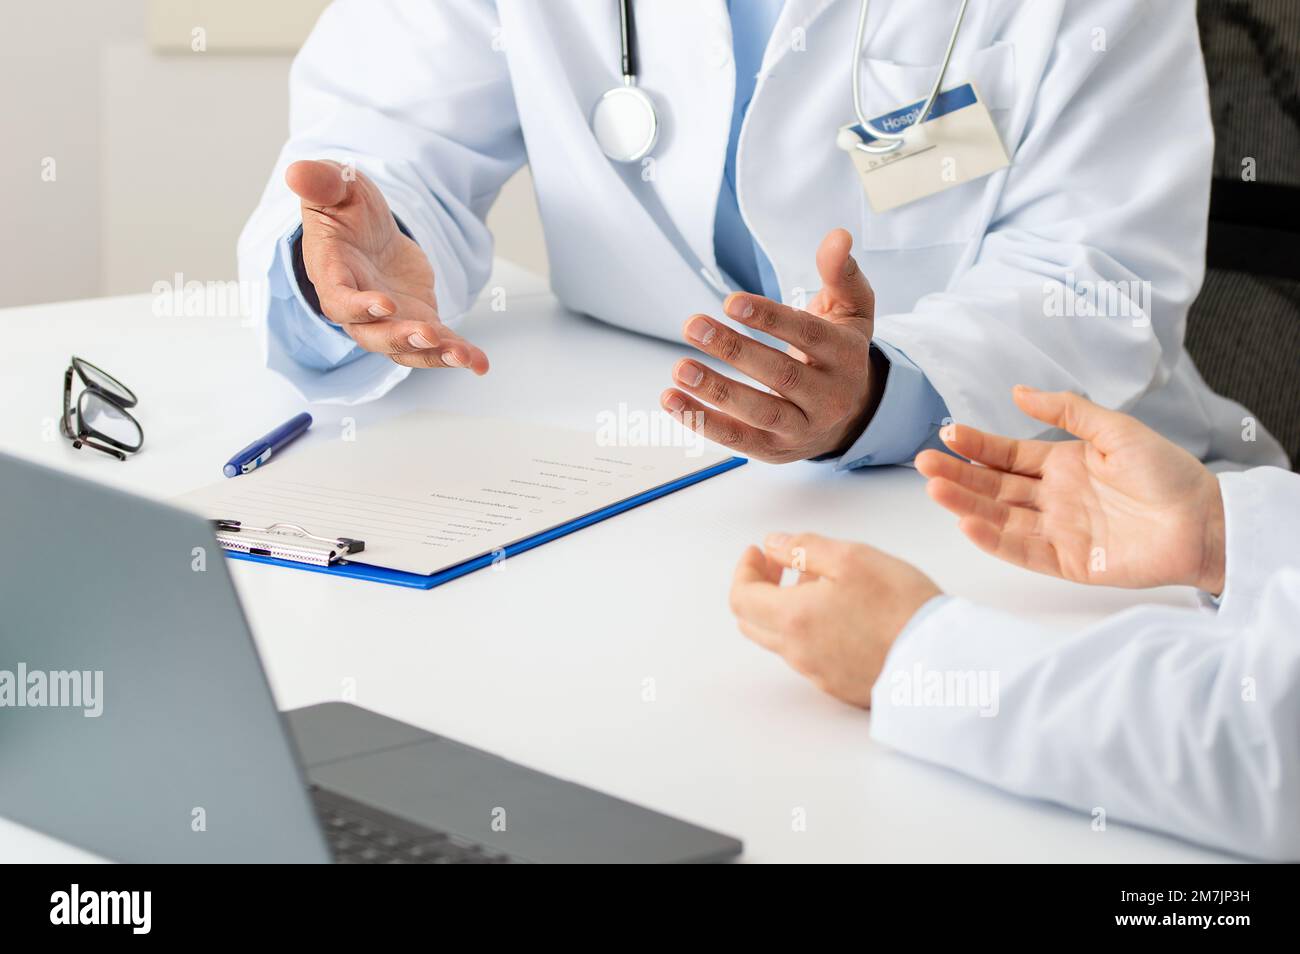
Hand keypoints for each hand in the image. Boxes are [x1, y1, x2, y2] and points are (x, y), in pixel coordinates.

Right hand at [285, 159, 487, 372]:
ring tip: (462, 356)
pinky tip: (479, 362)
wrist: (369, 230)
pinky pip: (436, 345)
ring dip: (434, 355)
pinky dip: (458, 354)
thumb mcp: (336, 187)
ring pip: (407, 349)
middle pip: (375, 336)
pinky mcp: (417, 321)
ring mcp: (390, 320)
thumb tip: (297, 172)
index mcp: (333, 277)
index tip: (384, 304)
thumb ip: (321, 182)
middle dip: (401, 339)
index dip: (359, 307)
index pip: (340, 301)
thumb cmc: (346, 210)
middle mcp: (359, 309)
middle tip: (429, 335)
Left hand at [661, 229, 884, 462]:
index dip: (768, 319)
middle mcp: (829, 396)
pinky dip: (703, 422)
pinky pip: (739, 439)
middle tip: (692, 325)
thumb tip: (837, 236)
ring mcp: (803, 427)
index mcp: (845, 355)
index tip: (730, 302)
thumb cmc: (840, 353)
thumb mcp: (850, 311)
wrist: (853, 415)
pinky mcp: (776, 450)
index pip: (806, 335)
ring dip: (715, 390)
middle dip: (733, 350)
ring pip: (760, 411)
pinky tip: (673, 401)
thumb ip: (840, 273)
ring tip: (678, 368)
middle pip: (780, 374)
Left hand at [729, 533, 941, 706]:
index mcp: (792, 619)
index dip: (744, 570)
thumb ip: (803, 548)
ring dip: (786, 607)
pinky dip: (809, 628)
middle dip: (759, 588)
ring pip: (782, 638)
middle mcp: (798, 653)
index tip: (758, 552)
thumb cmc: (901, 606)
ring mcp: (818, 674)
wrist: (942, 662)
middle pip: (753, 622)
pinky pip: (809, 655)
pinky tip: (842, 612)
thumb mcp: (851, 557)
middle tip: (780, 564)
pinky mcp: (841, 686)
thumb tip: (773, 545)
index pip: (740, 597)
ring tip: (821, 582)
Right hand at [916, 386, 1225, 592]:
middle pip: (994, 487)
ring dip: (966, 504)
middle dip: (959, 474)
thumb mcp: (1116, 429)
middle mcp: (1053, 498)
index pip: (1007, 455)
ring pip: (1000, 517)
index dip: (977, 445)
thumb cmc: (1167, 473)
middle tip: (925, 462)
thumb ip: (1067, 411)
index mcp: (1062, 465)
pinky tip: (968, 523)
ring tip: (935, 489)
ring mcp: (1057, 531)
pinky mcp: (1067, 562)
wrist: (1204, 521)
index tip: (948, 434)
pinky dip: (994, 539)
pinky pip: (1022, 550)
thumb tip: (1018, 391)